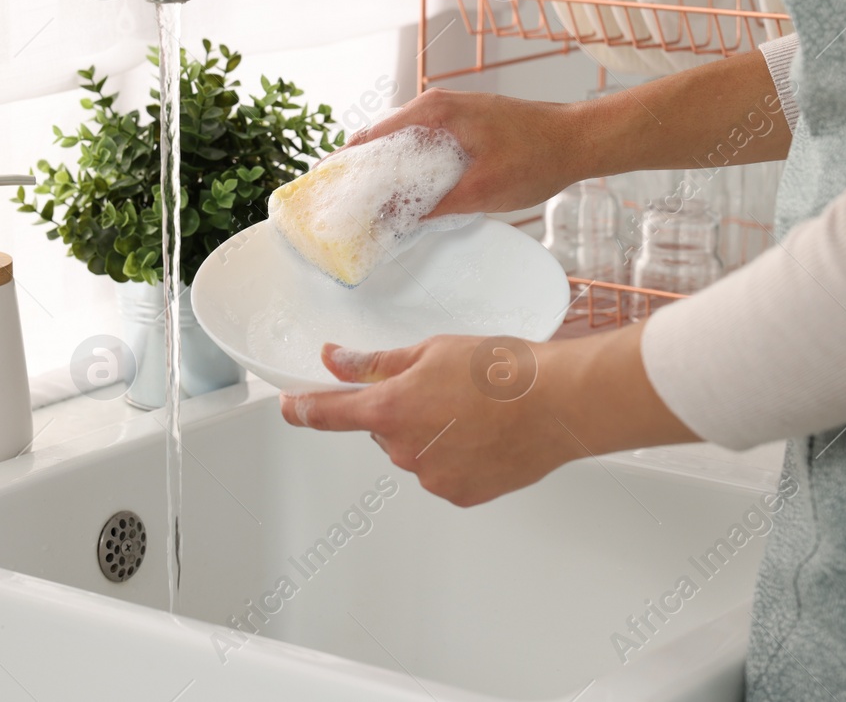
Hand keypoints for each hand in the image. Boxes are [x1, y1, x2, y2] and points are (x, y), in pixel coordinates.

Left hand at [278, 326, 698, 506]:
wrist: (558, 404)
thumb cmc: (503, 372)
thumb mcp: (432, 350)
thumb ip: (376, 362)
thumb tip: (337, 360)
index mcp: (391, 410)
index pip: (328, 414)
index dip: (303, 409)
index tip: (287, 406)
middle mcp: (405, 451)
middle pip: (382, 430)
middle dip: (401, 410)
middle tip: (442, 389)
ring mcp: (433, 478)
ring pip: (414, 452)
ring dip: (431, 433)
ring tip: (474, 410)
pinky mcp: (461, 494)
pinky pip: (443, 472)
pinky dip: (455, 455)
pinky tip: (484, 435)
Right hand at [343, 88, 584, 217]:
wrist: (579, 138)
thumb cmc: (537, 157)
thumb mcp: (481, 191)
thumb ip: (433, 206)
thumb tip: (392, 220)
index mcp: (433, 111)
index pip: (371, 137)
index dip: (345, 164)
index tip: (323, 187)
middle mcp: (435, 104)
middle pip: (381, 138)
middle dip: (360, 169)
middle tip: (341, 202)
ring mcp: (449, 111)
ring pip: (402, 142)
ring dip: (385, 169)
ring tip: (366, 201)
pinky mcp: (462, 122)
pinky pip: (421, 143)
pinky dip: (408, 164)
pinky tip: (406, 190)